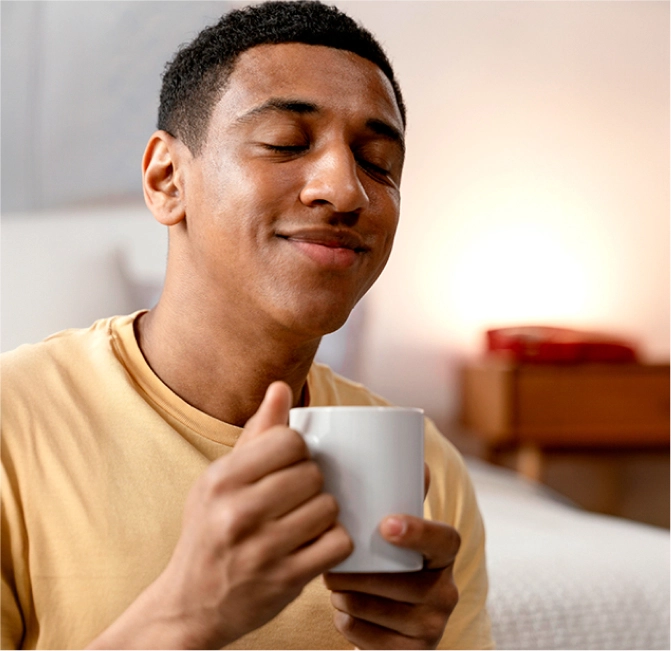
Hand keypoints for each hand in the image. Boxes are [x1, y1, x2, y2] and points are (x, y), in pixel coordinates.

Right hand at [89, 382, 352, 648]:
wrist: (189, 605)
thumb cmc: (208, 532)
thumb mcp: (219, 480)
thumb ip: (256, 434)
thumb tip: (281, 389)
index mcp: (221, 479)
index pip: (290, 440)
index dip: (298, 451)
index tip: (288, 465)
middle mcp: (238, 512)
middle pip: (313, 473)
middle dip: (311, 483)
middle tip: (296, 497)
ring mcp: (263, 550)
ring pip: (328, 507)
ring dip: (323, 513)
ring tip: (303, 520)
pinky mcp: (285, 580)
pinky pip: (337, 543)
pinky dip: (333, 542)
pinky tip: (314, 544)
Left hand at [323, 467, 459, 649]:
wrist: (391, 619)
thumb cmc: (387, 558)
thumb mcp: (396, 528)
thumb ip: (402, 492)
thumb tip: (415, 457)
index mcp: (445, 554)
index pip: (445, 541)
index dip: (420, 532)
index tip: (386, 524)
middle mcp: (447, 591)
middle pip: (406, 583)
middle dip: (363, 575)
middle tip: (331, 565)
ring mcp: (433, 626)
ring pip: (383, 611)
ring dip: (350, 597)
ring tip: (333, 583)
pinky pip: (371, 640)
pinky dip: (349, 624)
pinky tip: (342, 611)